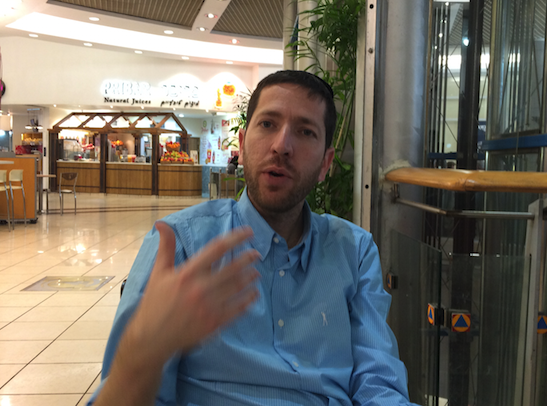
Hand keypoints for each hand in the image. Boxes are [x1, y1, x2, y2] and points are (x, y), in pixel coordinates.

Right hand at [125, 222, 259, 365]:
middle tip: (257, 254)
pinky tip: (254, 293)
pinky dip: (249, 300)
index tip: (248, 232)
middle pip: (232, 268)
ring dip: (250, 278)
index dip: (235, 238)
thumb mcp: (158, 273)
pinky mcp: (214, 323)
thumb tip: (161, 223)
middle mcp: (199, 289)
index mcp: (187, 273)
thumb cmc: (155, 302)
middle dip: (248, 258)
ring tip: (256, 272)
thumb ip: (166, 247)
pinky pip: (238, 309)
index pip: (217, 249)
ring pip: (237, 288)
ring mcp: (208, 307)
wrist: (151, 338)